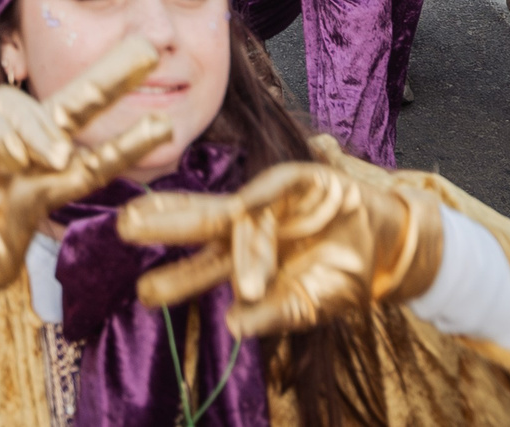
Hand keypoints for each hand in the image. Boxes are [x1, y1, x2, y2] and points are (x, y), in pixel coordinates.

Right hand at [0, 37, 172, 369]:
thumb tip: (59, 171)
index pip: (89, 157)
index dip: (124, 142)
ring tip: (51, 157)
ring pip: (18, 103)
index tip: (164, 126)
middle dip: (108, 77)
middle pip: (67, 104)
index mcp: (35, 185)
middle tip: (149, 50)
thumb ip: (28, 215)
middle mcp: (14, 153)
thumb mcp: (1, 256)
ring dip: (41, 126)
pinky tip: (6, 154)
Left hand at [122, 158, 444, 338]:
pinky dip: (264, 195)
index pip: (204, 269)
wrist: (387, 244)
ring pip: (226, 205)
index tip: (144, 293)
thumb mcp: (310, 305)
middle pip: (202, 227)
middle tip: (123, 227)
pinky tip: (245, 205)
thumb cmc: (342, 275)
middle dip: (164, 227)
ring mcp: (273, 203)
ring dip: (191, 210)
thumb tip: (235, 328)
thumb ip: (275, 316)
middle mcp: (251, 230)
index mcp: (248, 263)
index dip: (176, 279)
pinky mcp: (302, 181)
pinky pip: (278, 186)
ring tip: (150, 215)